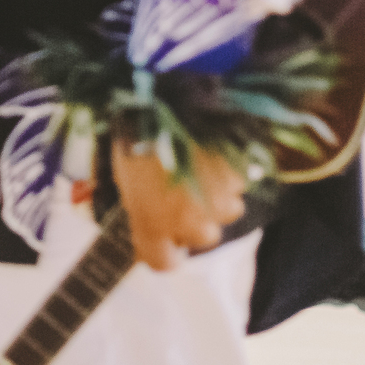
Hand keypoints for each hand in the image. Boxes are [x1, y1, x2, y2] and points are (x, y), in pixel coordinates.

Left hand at [109, 136, 247, 272]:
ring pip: (225, 212)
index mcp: (154, 225)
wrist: (168, 100)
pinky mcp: (238, 179)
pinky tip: (211, 153)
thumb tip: (152, 218)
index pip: (164, 264)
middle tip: (182, 195)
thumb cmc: (136, 136)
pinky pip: (235, 185)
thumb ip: (142, 208)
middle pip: (202, 238)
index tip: (165, 242)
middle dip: (194, 221)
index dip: (164, 254)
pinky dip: (226, 174)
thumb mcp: (126, 178)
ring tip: (199, 169)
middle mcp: (192, 224)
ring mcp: (220, 202)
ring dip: (214, 198)